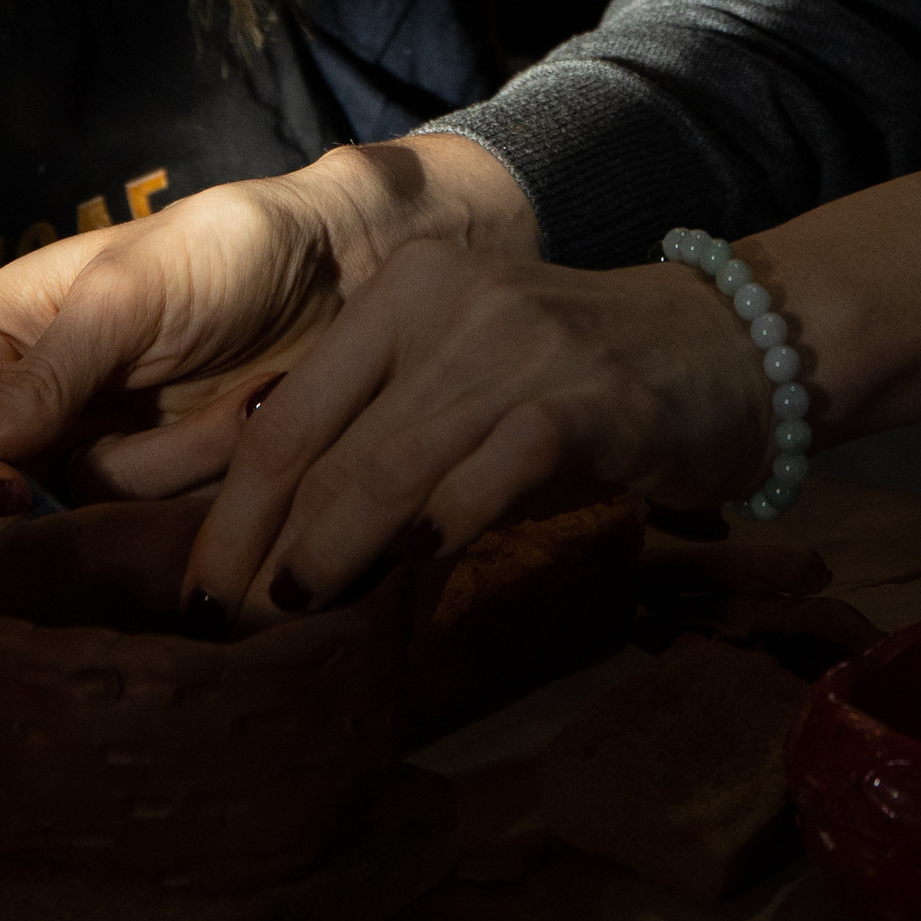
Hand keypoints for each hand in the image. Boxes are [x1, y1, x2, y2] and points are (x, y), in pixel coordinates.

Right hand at [0, 135, 540, 527]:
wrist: (347, 273)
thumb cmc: (224, 251)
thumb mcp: (128, 295)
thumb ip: (43, 373)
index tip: (6, 491)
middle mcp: (17, 419)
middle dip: (42, 514)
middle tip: (114, 479)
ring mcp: (85, 466)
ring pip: (62, 542)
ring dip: (147, 492)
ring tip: (232, 414)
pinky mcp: (154, 503)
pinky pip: (135, 545)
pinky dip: (186, 508)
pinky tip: (240, 444)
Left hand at [181, 241, 775, 623]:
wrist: (720, 346)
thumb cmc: (571, 380)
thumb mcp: (460, 376)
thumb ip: (380, 430)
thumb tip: (277, 540)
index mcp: (400, 294)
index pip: (284, 415)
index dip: (231, 510)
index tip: (199, 590)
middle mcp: (447, 304)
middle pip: (322, 447)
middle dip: (263, 546)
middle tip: (227, 626)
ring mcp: (518, 346)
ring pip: (390, 467)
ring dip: (331, 556)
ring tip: (293, 618)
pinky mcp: (586, 399)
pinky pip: (491, 471)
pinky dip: (443, 528)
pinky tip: (415, 572)